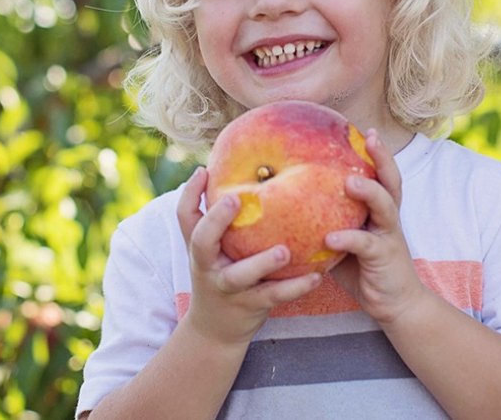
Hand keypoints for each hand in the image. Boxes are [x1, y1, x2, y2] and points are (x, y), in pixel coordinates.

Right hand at [177, 167, 321, 346]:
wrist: (216, 330)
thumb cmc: (221, 275)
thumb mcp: (213, 251)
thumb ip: (221, 221)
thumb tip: (245, 174)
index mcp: (200, 247)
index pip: (185, 217)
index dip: (189, 193)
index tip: (204, 170)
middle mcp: (207, 266)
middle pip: (201, 242)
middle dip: (216, 220)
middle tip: (234, 199)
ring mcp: (227, 288)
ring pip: (240, 275)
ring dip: (262, 262)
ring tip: (284, 251)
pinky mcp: (249, 307)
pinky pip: (272, 296)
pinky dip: (294, 287)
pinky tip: (315, 275)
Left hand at [325, 129, 427, 324]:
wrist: (394, 304)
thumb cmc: (362, 268)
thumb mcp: (344, 238)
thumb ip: (327, 219)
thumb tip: (286, 199)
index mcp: (380, 210)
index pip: (381, 175)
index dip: (376, 152)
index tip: (365, 130)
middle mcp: (388, 218)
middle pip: (391, 181)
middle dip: (383, 158)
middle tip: (370, 138)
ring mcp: (389, 236)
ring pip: (385, 206)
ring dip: (368, 191)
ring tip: (349, 182)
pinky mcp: (383, 258)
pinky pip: (365, 244)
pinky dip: (348, 239)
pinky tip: (330, 238)